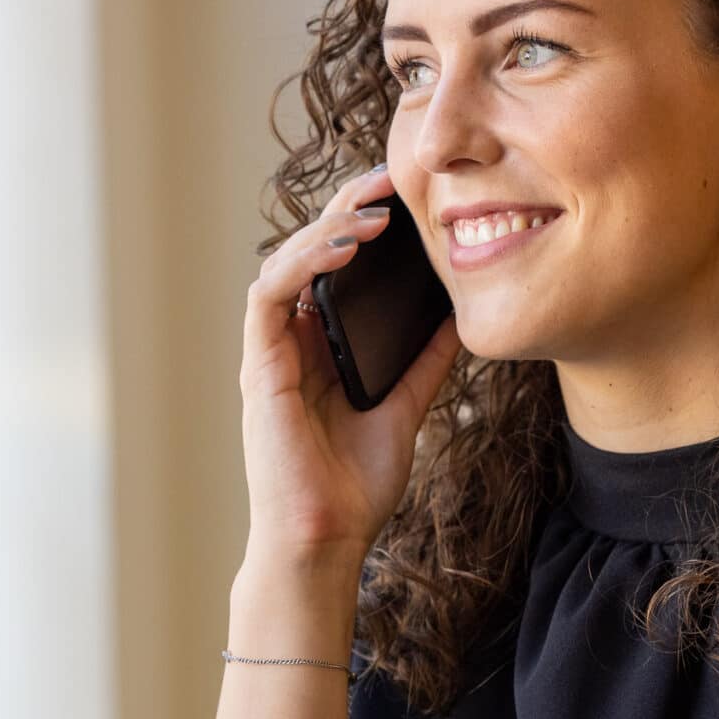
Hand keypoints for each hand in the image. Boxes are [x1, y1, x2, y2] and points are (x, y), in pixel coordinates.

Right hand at [239, 164, 462, 563]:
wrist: (327, 541)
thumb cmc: (355, 488)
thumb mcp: (405, 409)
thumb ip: (426, 363)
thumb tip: (460, 318)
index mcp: (321, 349)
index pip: (337, 270)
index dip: (364, 226)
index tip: (408, 197)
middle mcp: (291, 343)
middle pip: (311, 255)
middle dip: (348, 208)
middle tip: (391, 178)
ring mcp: (271, 353)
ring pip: (286, 263)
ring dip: (328, 227)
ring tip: (374, 209)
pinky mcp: (258, 366)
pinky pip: (269, 295)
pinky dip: (303, 262)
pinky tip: (345, 247)